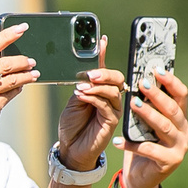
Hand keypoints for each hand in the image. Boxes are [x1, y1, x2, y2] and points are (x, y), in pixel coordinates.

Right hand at [0, 23, 36, 152]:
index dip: (8, 35)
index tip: (21, 28)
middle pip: (4, 64)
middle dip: (22, 60)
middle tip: (31, 60)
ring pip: (12, 80)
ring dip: (26, 75)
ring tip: (34, 73)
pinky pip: (10, 95)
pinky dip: (18, 89)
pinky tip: (21, 87)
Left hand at [55, 41, 123, 172]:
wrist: (71, 149)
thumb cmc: (72, 125)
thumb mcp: (74, 100)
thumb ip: (81, 85)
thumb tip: (86, 71)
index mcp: (100, 89)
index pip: (104, 68)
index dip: (104, 53)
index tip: (101, 39)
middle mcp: (110, 98)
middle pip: (116, 78)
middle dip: (105, 72)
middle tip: (91, 73)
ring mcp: (113, 109)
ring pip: (113, 91)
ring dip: (96, 86)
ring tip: (81, 87)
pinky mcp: (112, 121)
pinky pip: (107, 105)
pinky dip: (94, 98)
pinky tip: (82, 96)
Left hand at [117, 70, 187, 187]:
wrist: (141, 178)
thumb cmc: (142, 145)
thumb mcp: (145, 124)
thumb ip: (147, 106)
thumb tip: (138, 81)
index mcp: (180, 118)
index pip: (181, 95)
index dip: (171, 81)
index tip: (157, 69)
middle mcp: (184, 131)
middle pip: (173, 109)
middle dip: (157, 95)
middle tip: (141, 84)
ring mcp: (179, 147)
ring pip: (164, 127)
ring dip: (148, 114)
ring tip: (131, 104)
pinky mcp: (169, 162)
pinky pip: (149, 150)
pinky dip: (131, 145)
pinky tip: (117, 140)